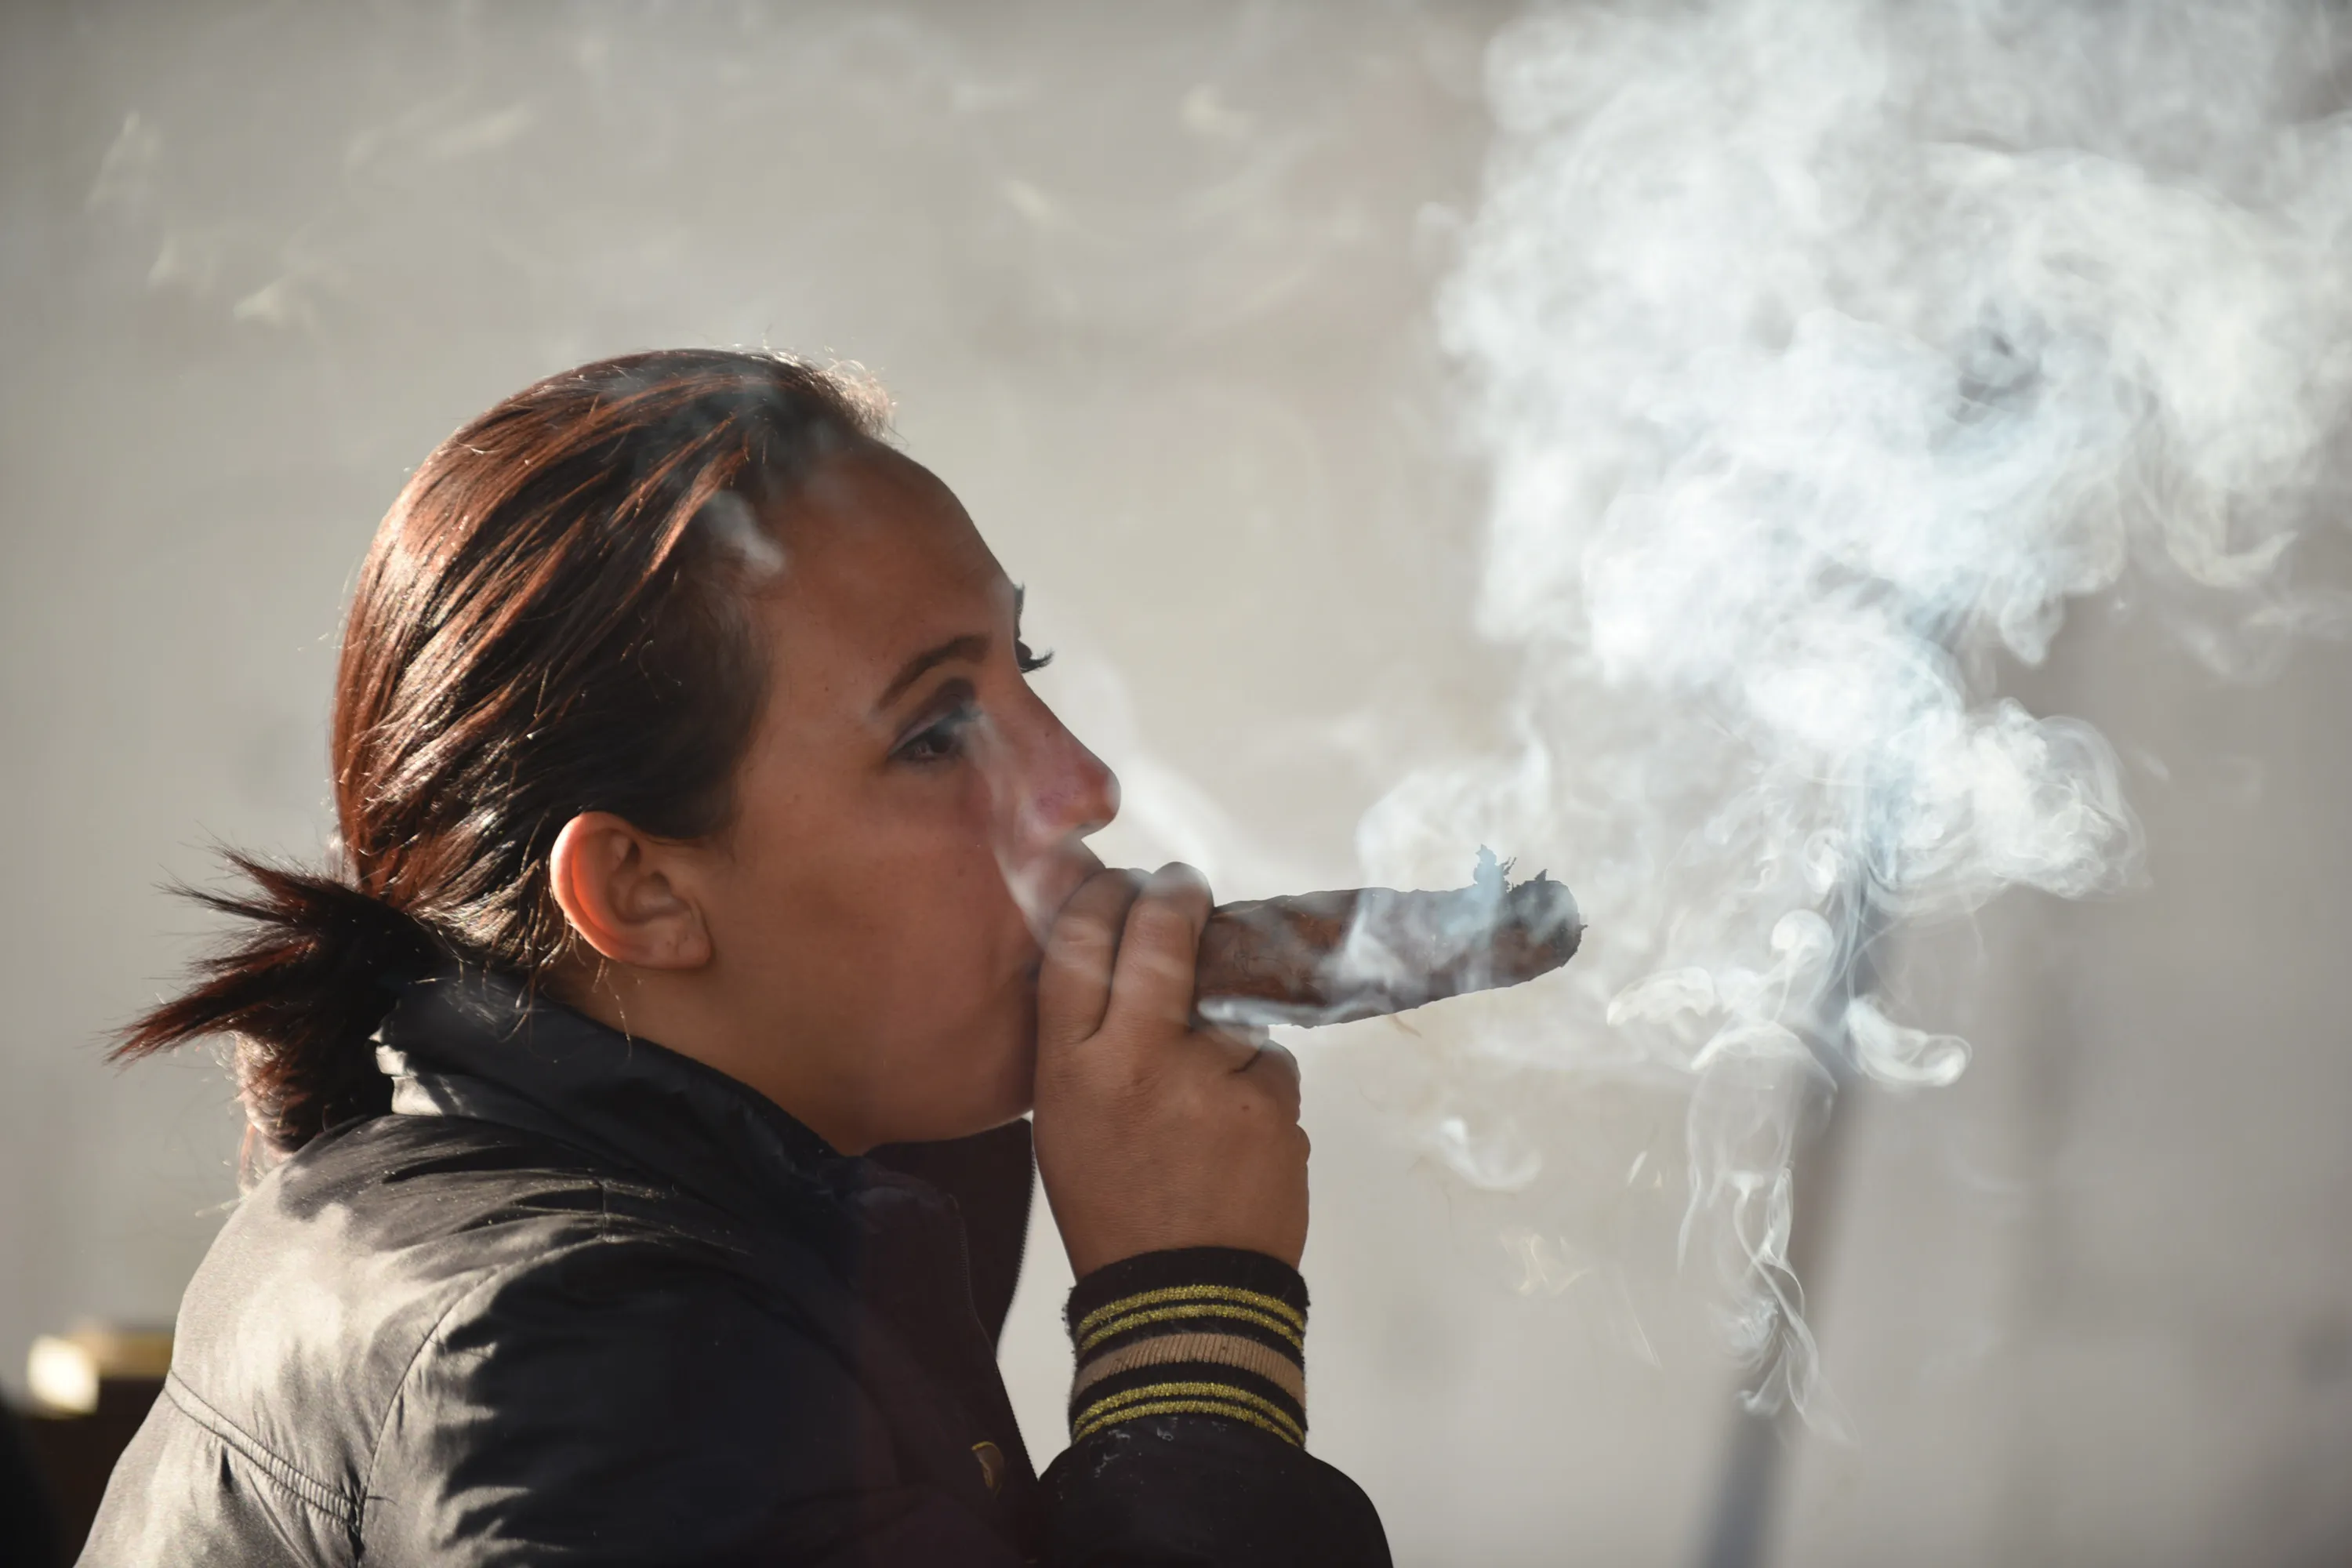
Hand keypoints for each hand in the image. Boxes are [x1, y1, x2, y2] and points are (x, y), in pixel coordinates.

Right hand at [1032, 864, 1308, 1277]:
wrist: (1183, 1297)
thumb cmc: (1112, 1206)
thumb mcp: (1066, 1120)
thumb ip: (1086, 1041)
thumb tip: (1122, 961)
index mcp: (1071, 1067)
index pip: (1078, 942)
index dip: (1103, 896)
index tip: (1123, 883)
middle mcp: (1137, 1058)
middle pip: (1160, 936)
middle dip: (1175, 897)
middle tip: (1185, 888)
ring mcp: (1212, 1076)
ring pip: (1229, 1004)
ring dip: (1224, 1026)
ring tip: (1206, 1095)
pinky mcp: (1272, 1101)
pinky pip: (1270, 1062)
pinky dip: (1258, 1083)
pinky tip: (1236, 1132)